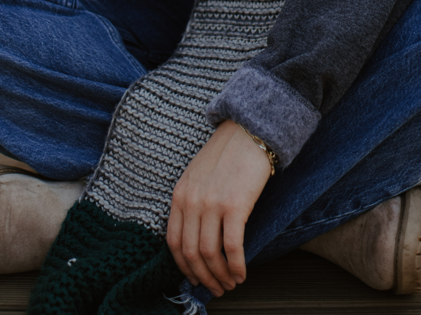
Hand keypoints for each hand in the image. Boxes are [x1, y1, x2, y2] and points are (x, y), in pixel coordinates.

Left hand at [166, 121, 271, 297]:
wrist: (247, 132)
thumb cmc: (225, 155)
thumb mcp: (196, 177)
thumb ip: (192, 203)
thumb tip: (197, 240)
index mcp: (179, 195)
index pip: (173, 243)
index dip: (184, 268)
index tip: (195, 278)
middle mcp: (191, 201)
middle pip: (191, 253)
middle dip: (203, 277)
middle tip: (216, 288)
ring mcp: (211, 204)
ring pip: (210, 254)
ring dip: (220, 276)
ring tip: (230, 283)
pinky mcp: (234, 205)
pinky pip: (232, 247)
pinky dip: (236, 266)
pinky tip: (241, 273)